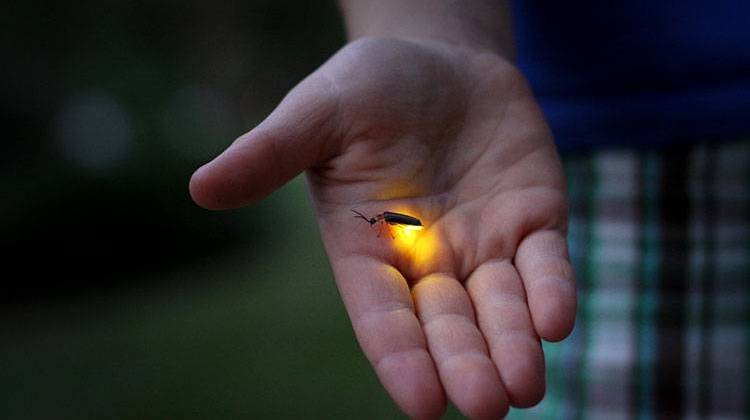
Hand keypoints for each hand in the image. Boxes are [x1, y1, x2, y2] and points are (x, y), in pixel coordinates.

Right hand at [190, 37, 575, 418]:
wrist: (439, 57)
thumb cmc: (367, 86)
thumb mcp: (317, 113)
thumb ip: (269, 153)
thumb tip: (199, 187)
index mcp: (368, 247)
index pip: (382, 314)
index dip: (401, 359)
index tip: (424, 405)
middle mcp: (428, 259)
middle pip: (447, 324)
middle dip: (465, 364)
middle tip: (486, 407)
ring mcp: (484, 243)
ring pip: (502, 307)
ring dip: (516, 344)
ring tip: (526, 387)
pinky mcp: (533, 219)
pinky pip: (546, 263)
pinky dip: (553, 292)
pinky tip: (558, 320)